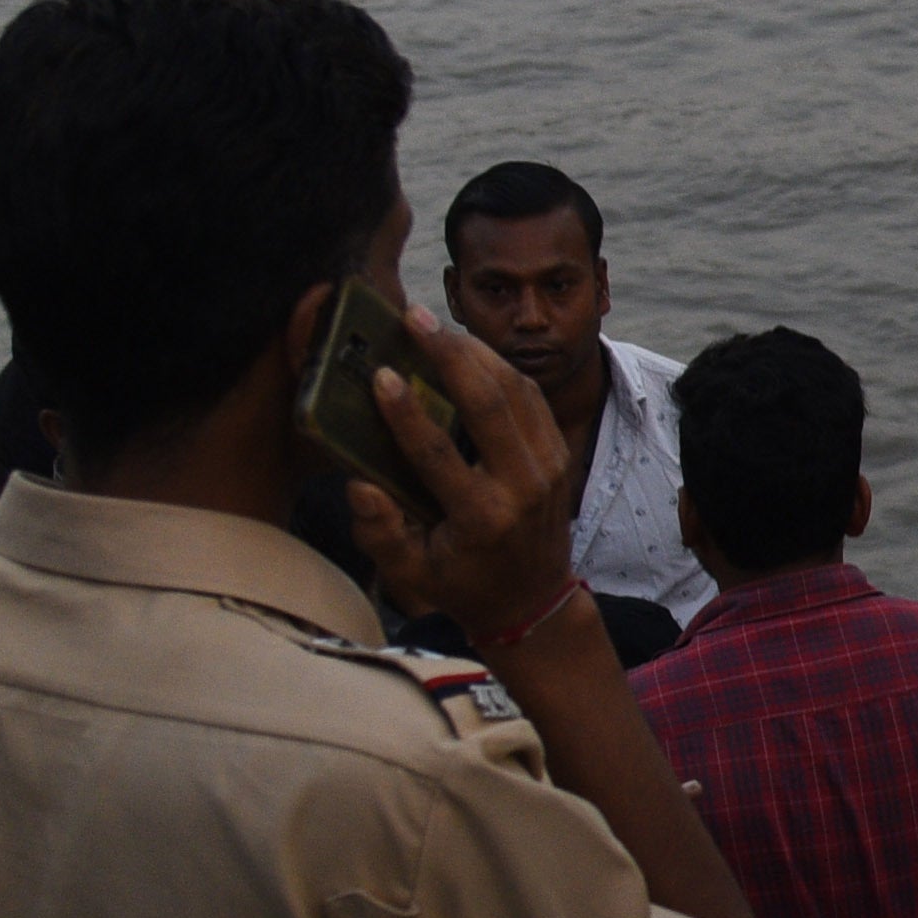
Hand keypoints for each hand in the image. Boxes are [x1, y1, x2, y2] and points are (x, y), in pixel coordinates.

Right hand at [342, 306, 589, 650]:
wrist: (532, 598)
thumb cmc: (461, 583)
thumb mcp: (410, 574)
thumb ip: (379, 533)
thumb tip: (359, 485)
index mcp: (482, 518)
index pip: (439, 455)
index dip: (407, 413)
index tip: (381, 375)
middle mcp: (523, 487)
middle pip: (490, 404)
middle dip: (450, 355)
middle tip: (413, 319)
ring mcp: (549, 466)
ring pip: (516, 389)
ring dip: (476, 350)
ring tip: (434, 325)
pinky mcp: (559, 451)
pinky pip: (532, 396)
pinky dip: (500, 365)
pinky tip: (467, 347)